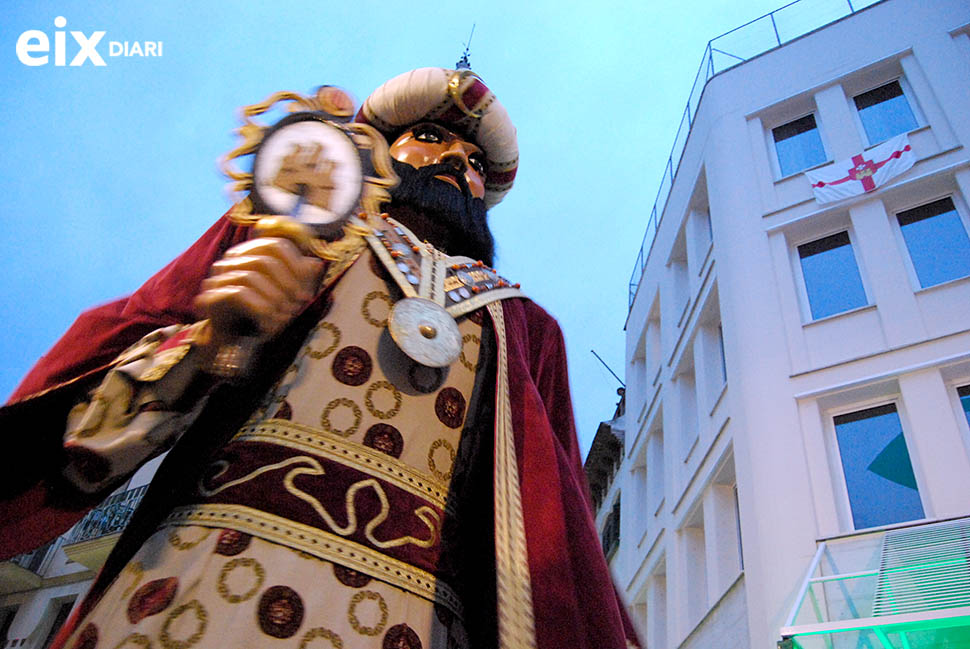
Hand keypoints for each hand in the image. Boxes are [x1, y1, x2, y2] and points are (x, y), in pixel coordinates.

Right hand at [194, 236, 323, 342]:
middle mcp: (231, 260)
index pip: (275, 245)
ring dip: (275, 298)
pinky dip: (259, 308)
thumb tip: (315, 264)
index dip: (296, 265)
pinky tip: (270, 323)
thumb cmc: (260, 313)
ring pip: (252, 277)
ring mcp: (219, 277)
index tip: (307, 290)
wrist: (231, 341)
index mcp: (249, 253)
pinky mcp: (211, 296)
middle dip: (287, 284)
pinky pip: (239, 294)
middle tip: (299, 305)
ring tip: (286, 317)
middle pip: (265, 260)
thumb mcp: (284, 294)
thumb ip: (298, 278)